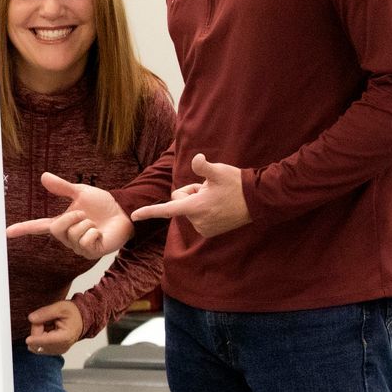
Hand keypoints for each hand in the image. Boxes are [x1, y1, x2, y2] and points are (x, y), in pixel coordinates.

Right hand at [5, 173, 132, 259]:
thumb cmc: (102, 205)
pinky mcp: (91, 253)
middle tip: (84, 214)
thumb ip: (62, 187)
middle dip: (73, 216)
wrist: (123, 212)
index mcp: (61, 223)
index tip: (6, 232)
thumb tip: (43, 176)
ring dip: (87, 223)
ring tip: (95, 224)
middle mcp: (67, 238)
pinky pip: (86, 240)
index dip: (22, 229)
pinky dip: (95, 232)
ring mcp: (78, 247)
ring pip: (74, 233)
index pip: (38, 227)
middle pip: (58, 227)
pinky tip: (100, 233)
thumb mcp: (80, 192)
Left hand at [25, 300, 83, 355]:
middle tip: (47, 321)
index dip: (35, 339)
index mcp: (65, 337)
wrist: (80, 320)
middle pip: (39, 342)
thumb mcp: (60, 307)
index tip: (27, 340)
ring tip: (49, 326)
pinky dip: (40, 338)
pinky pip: (39, 346)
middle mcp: (61, 347)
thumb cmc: (73, 314)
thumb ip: (45, 312)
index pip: (46, 341)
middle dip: (38, 330)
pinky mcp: (53, 351)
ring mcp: (57, 351)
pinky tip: (48, 332)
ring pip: (37, 345)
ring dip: (38, 334)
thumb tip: (31, 318)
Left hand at [130, 153, 250, 236]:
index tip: (133, 216)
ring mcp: (204, 228)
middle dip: (190, 194)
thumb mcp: (219, 171)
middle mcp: (197, 221)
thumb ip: (203, 166)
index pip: (166, 209)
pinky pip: (198, 217)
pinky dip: (204, 210)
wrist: (258, 200)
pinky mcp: (210, 232)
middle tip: (209, 188)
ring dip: (199, 202)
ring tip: (217, 197)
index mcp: (195, 208)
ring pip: (189, 210)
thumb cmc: (237, 184)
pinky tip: (219, 205)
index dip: (148, 212)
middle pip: (180, 203)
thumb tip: (197, 159)